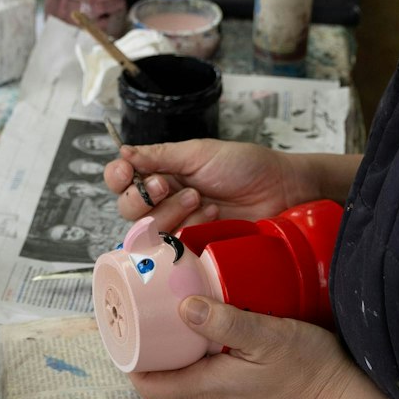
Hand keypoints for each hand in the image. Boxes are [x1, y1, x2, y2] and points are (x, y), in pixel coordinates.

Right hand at [104, 138, 309, 230]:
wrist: (280, 189)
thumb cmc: (244, 166)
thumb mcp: (199, 153)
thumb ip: (160, 155)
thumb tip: (123, 152)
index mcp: (162, 173)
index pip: (122, 179)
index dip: (117, 177)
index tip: (126, 172)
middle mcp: (165, 201)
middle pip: (128, 209)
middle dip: (143, 198)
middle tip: (166, 186)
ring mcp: (179, 225)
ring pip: (149, 230)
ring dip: (171, 212)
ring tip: (199, 197)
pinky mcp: (194, 247)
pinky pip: (174, 246)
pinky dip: (190, 228)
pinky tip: (212, 215)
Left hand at [130, 298, 360, 398]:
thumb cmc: (310, 370)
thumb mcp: (268, 336)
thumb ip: (225, 323)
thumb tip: (182, 307)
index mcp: (208, 389)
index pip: (149, 386)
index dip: (130, 360)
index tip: (126, 327)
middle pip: (162, 380)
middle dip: (149, 350)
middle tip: (146, 311)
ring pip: (184, 378)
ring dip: (174, 351)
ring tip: (173, 315)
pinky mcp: (241, 398)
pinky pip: (206, 378)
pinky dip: (197, 356)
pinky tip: (208, 331)